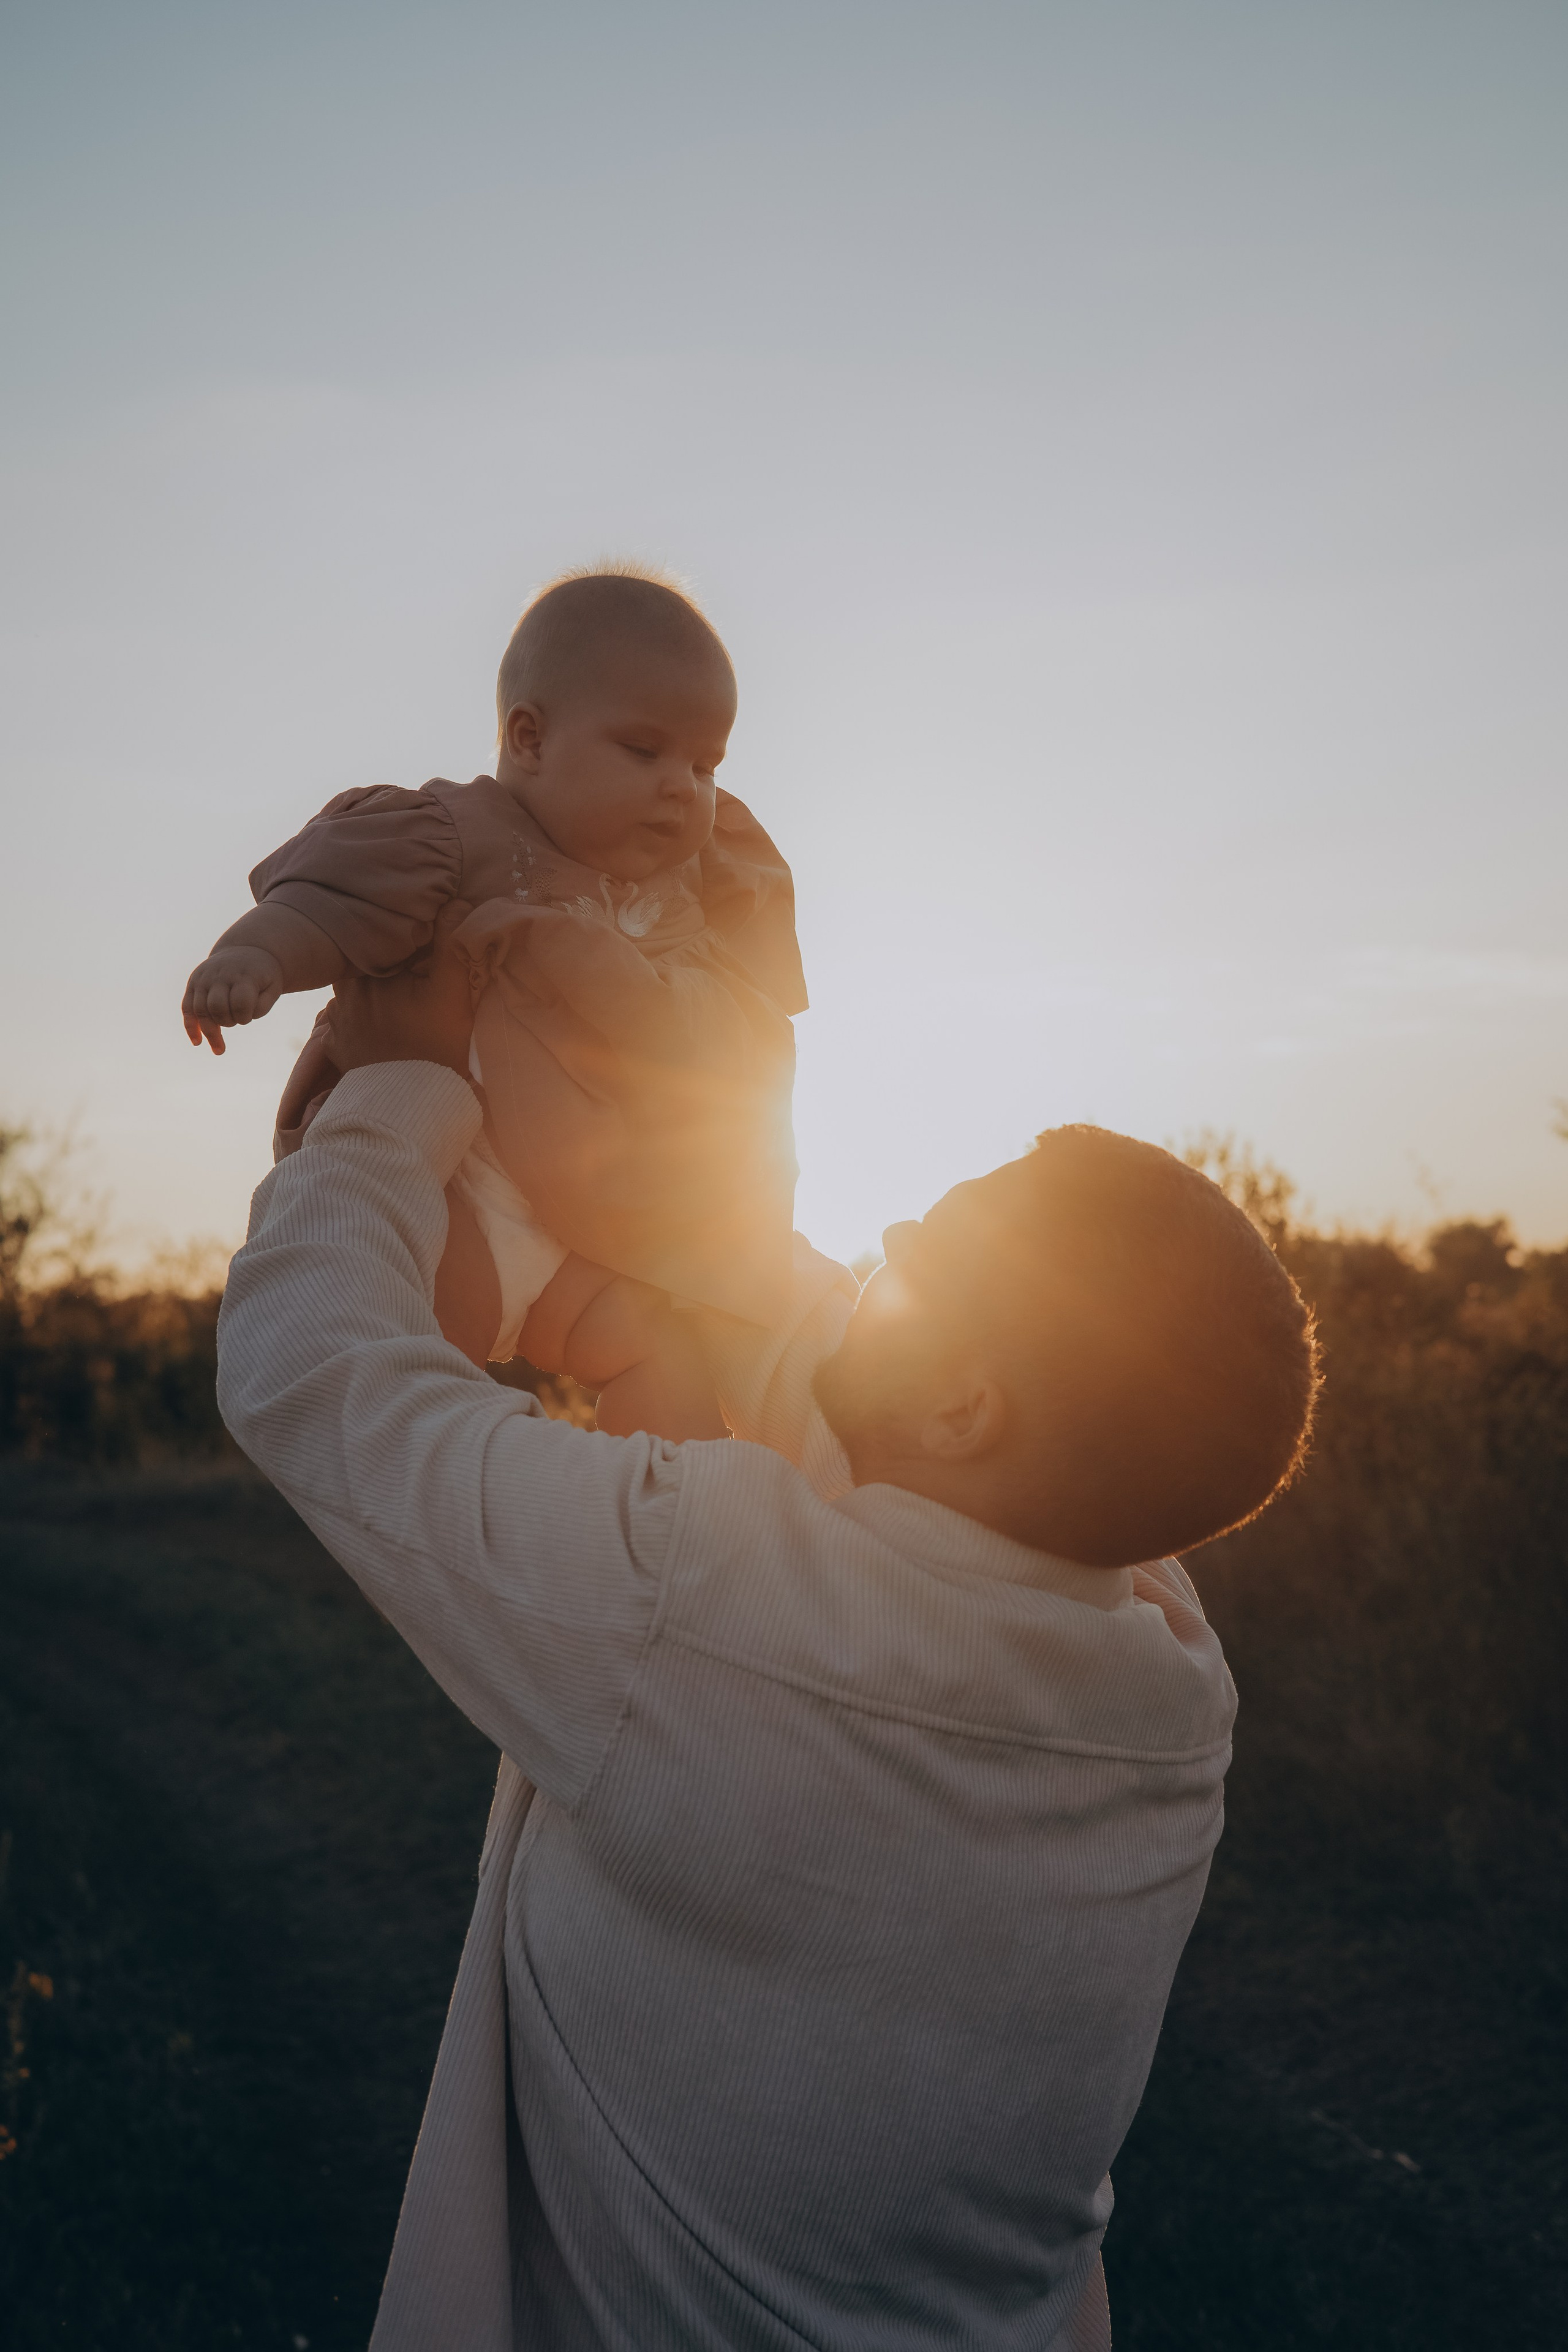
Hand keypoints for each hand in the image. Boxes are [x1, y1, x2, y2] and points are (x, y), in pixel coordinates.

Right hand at [183, 946, 285, 1052]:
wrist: (245, 951)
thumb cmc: (262, 975)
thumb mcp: (273, 987)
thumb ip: (262, 1006)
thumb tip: (242, 1018)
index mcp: (242, 975)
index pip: (239, 1003)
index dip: (246, 1016)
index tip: (249, 1016)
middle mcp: (219, 975)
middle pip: (216, 1007)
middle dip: (228, 1022)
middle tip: (237, 1021)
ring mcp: (203, 978)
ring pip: (199, 1010)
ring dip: (209, 1032)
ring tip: (220, 1049)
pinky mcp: (193, 983)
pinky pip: (187, 1007)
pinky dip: (190, 1026)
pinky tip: (197, 1042)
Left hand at [323, 902, 476, 1079]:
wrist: (409, 1108)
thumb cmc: (434, 1047)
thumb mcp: (451, 991)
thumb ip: (452, 943)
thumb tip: (455, 901)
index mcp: (366, 974)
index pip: (384, 943)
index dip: (406, 944)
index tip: (425, 952)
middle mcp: (343, 994)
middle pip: (371, 969)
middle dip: (390, 969)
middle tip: (415, 979)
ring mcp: (337, 1023)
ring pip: (359, 995)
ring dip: (377, 996)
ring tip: (402, 1006)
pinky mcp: (338, 1049)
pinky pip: (349, 1024)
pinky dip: (365, 1023)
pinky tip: (386, 1029)